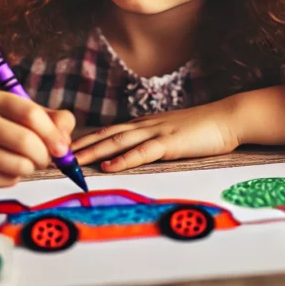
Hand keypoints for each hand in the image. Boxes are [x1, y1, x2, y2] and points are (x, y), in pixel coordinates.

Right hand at [0, 91, 75, 191]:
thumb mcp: (18, 114)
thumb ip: (50, 119)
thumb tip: (66, 139)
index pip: (30, 114)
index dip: (53, 133)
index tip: (63, 147)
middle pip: (26, 142)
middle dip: (44, 155)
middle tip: (44, 158)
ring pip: (20, 166)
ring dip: (31, 168)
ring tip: (24, 162)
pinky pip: (8, 181)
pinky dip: (15, 178)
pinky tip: (2, 168)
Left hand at [71, 100, 240, 172]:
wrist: (228, 118)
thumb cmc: (203, 129)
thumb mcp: (172, 134)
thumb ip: (153, 141)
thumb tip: (135, 152)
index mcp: (145, 124)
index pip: (109, 131)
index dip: (86, 140)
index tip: (66, 149)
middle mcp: (146, 125)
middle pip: (106, 135)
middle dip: (80, 146)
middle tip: (56, 155)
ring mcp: (157, 132)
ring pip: (118, 142)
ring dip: (94, 152)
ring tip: (73, 161)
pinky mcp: (171, 142)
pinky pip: (143, 152)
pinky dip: (124, 160)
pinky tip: (109, 167)